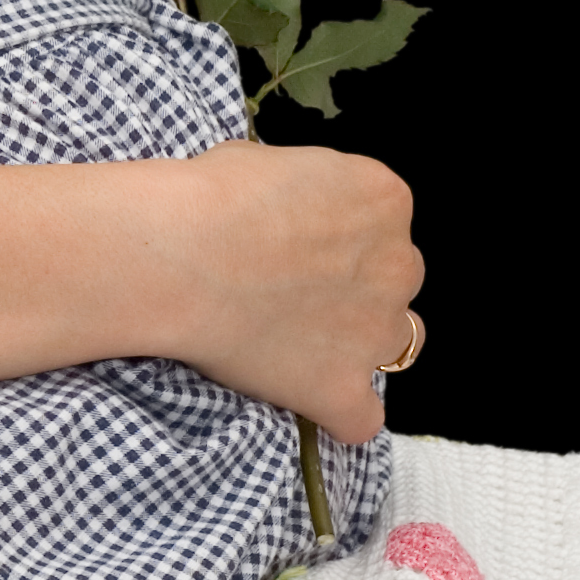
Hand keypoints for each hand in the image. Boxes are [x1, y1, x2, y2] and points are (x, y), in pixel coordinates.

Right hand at [173, 142, 423, 444]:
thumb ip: (305, 192)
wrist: (183, 256)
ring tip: (298, 340)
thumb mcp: (272, 162)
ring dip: (357, 342)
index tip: (296, 238)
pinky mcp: (344, 389)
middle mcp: (397, 264)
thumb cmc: (212, 196)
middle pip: (394, 279)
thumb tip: (290, 208)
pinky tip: (307, 398)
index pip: (382, 220)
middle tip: (293, 287)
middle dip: (354, 284)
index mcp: (383, 199)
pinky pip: (363, 418)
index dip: (337, 232)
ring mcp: (376, 331)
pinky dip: (340, 411)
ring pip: (394, 343)